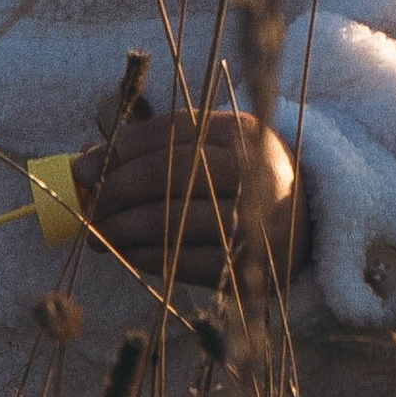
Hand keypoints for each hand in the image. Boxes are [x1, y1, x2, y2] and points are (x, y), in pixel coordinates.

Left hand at [77, 105, 301, 288]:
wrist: (312, 227)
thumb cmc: (243, 183)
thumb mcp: (212, 152)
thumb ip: (155, 150)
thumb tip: (86, 162)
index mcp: (243, 132)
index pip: (170, 132)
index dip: (120, 149)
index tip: (83, 167)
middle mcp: (255, 171)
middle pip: (168, 172)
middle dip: (116, 190)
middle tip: (86, 204)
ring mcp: (257, 220)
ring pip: (173, 218)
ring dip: (123, 228)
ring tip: (95, 233)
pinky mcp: (251, 265)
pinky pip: (186, 260)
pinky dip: (147, 257)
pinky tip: (124, 253)